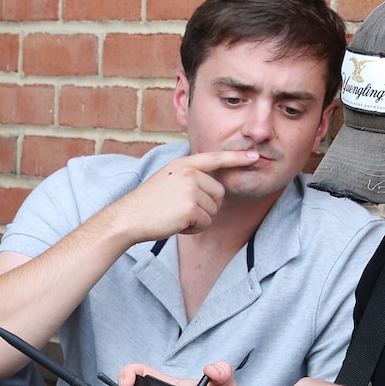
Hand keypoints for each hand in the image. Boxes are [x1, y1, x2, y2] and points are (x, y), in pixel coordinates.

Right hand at [107, 150, 261, 241]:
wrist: (129, 217)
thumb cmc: (148, 203)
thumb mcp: (168, 180)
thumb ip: (189, 177)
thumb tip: (212, 188)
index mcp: (184, 164)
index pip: (216, 158)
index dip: (237, 158)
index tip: (255, 156)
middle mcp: (189, 173)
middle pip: (219, 193)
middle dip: (206, 207)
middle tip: (181, 210)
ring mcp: (190, 189)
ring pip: (213, 210)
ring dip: (198, 219)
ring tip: (175, 216)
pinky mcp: (191, 207)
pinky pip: (206, 223)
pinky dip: (193, 229)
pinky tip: (176, 224)